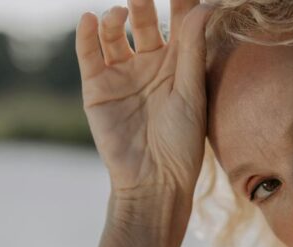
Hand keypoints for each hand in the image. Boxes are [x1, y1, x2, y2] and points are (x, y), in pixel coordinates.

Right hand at [76, 0, 214, 198]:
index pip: (179, 21)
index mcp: (179, 65)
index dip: (179, 0)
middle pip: (145, 21)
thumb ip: (194, 49)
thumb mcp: (191, 93)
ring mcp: (122, 75)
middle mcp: (150, 65)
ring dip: (116, 18)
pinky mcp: (97, 88)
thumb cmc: (181, 143)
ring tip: (120, 14)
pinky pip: (89, 54)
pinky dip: (86, 35)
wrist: (152, 182)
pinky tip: (89, 20)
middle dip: (143, 2)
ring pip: (115, 34)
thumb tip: (206, 6)